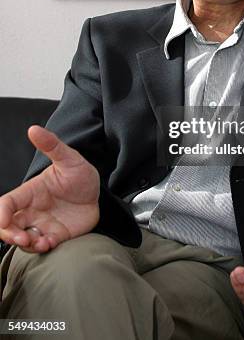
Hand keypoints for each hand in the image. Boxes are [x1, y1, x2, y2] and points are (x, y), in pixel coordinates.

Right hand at [0, 126, 99, 252]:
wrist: (100, 194)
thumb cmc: (80, 175)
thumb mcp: (70, 158)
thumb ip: (52, 145)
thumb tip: (33, 129)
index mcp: (30, 192)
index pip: (7, 204)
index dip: (1, 214)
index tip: (4, 222)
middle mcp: (32, 210)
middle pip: (8, 226)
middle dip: (9, 235)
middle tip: (23, 238)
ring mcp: (43, 224)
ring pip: (23, 239)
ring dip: (26, 245)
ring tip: (40, 243)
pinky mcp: (55, 236)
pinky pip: (42, 246)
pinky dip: (42, 248)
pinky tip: (51, 243)